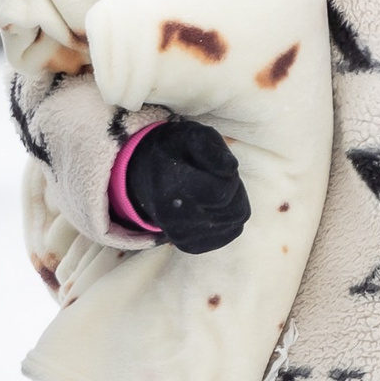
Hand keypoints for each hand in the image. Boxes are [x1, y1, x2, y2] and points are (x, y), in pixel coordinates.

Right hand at [125, 120, 250, 254]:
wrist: (144, 174)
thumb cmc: (174, 150)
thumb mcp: (190, 134)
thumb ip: (211, 147)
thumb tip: (231, 169)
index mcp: (171, 186)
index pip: (224, 192)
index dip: (229, 176)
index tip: (216, 167)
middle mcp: (173, 218)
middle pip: (234, 211)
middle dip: (234, 191)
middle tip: (215, 177)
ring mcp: (180, 236)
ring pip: (235, 223)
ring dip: (233, 203)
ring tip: (212, 189)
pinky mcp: (189, 246)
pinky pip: (229, 234)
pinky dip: (228, 218)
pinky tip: (212, 205)